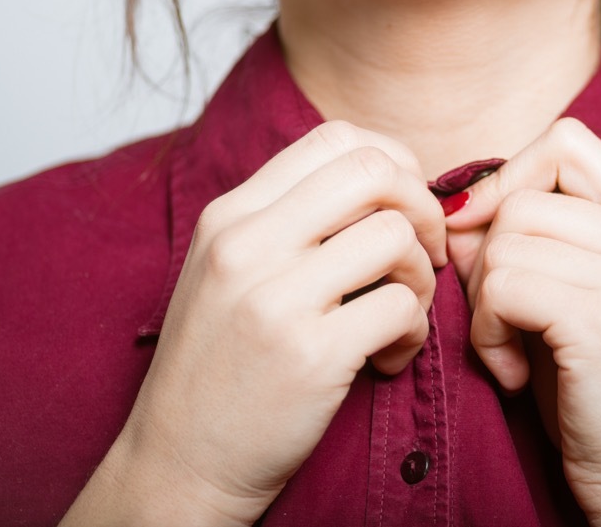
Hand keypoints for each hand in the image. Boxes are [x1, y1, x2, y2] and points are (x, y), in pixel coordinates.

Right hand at [62, 122, 445, 525]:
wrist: (177, 464)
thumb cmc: (221, 367)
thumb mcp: (231, 272)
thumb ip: (292, 221)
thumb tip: (387, 181)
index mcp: (230, 216)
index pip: (334, 137)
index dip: (392, 163)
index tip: (402, 207)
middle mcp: (246, 244)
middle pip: (373, 170)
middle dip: (421, 206)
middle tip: (422, 253)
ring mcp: (275, 297)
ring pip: (396, 236)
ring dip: (422, 277)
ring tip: (402, 314)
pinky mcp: (310, 354)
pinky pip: (402, 307)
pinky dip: (415, 333)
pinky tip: (389, 357)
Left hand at [445, 118, 600, 526]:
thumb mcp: (574, 300)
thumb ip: (529, 243)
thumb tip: (456, 209)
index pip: (567, 142)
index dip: (508, 176)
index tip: (483, 232)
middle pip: (522, 196)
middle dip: (487, 256)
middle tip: (501, 318)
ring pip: (504, 242)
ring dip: (485, 304)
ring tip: (514, 351)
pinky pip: (501, 287)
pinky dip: (487, 334)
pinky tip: (517, 374)